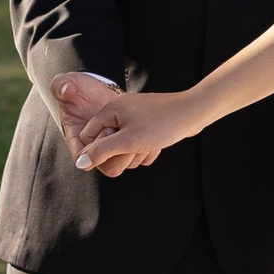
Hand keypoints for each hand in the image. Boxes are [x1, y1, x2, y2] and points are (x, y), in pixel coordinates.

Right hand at [56, 71, 195, 177]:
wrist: (193, 112)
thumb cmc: (161, 124)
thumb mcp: (128, 142)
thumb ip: (102, 152)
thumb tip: (80, 163)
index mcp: (110, 110)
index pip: (88, 137)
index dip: (99, 150)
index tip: (118, 150)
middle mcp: (119, 110)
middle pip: (106, 144)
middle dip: (121, 152)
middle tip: (136, 147)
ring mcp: (134, 117)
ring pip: (123, 147)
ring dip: (135, 152)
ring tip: (149, 144)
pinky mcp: (146, 124)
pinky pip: (138, 144)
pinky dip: (146, 148)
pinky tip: (157, 144)